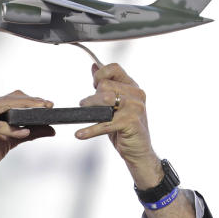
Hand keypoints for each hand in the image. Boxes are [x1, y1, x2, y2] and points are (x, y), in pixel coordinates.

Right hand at [0, 91, 54, 179]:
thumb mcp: (12, 140)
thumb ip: (30, 133)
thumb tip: (52, 129)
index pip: (12, 98)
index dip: (31, 100)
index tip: (48, 104)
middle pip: (11, 99)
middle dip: (32, 102)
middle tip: (48, 105)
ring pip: (6, 106)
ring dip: (25, 109)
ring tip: (40, 113)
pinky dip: (12, 129)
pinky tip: (24, 133)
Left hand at [75, 63, 161, 186]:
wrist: (138, 152)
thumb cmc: (125, 129)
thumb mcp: (115, 105)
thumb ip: (107, 86)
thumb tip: (94, 66)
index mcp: (132, 87)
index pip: (114, 68)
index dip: (99, 75)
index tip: (93, 85)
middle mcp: (136, 95)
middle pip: (105, 85)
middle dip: (92, 97)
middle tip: (87, 107)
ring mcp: (135, 108)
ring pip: (105, 99)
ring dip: (90, 108)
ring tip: (82, 115)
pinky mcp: (131, 122)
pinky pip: (105, 123)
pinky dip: (90, 130)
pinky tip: (80, 134)